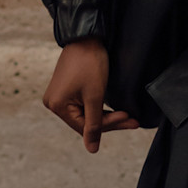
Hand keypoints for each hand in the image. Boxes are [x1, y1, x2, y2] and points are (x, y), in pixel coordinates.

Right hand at [42, 38, 139, 153]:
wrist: (86, 37)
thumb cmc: (90, 64)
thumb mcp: (95, 96)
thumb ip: (94, 125)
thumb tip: (92, 150)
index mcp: (56, 106)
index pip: (86, 126)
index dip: (109, 124)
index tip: (130, 119)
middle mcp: (53, 103)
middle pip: (86, 121)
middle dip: (111, 121)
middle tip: (134, 121)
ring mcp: (59, 96)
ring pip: (87, 114)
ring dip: (107, 115)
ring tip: (128, 116)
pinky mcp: (66, 90)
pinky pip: (84, 105)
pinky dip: (99, 107)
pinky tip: (115, 110)